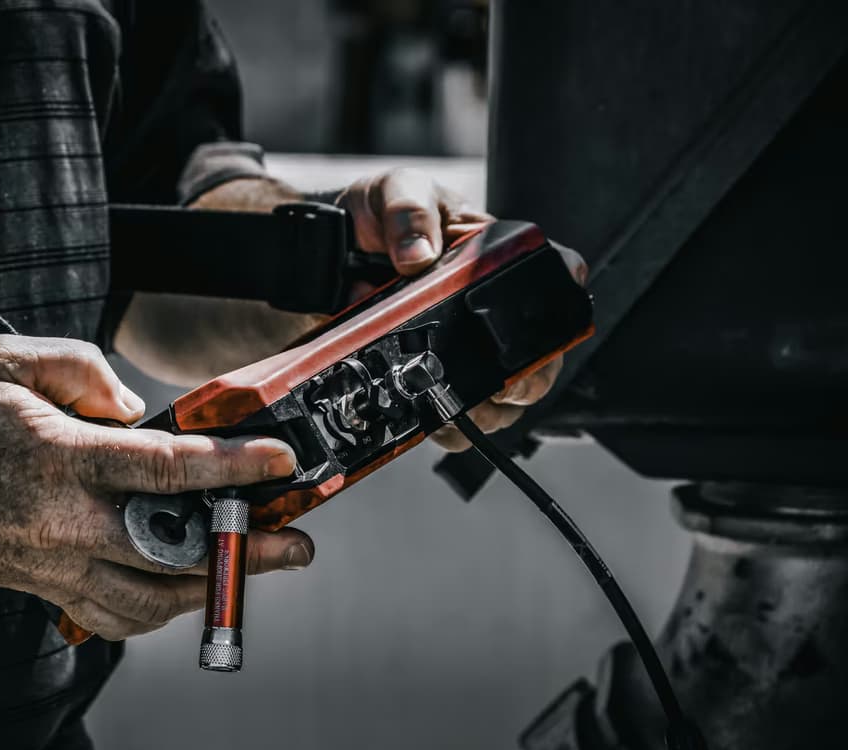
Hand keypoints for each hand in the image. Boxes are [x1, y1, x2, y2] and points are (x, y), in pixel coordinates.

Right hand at [0, 335, 314, 639]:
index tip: (279, 460)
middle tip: (294, 542)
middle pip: (173, 551)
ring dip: (210, 587)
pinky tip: (183, 587)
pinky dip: (159, 608)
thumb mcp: (7, 360)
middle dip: (244, 550)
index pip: (164, 468)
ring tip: (251, 566)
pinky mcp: (44, 588)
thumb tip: (135, 409)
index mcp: (59, 460)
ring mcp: (53, 566)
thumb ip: (83, 370)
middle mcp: (61, 524)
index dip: (231, 466)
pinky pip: (114, 615)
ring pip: (150, 600)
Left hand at [335, 168, 587, 450]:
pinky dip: (441, 424)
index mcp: (492, 255)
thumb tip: (418, 256)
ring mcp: (458, 345)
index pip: (553, 275)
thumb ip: (409, 210)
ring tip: (460, 408)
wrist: (318, 249)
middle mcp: (485, 305)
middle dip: (529, 379)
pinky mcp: (425, 375)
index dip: (564, 298)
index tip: (550, 319)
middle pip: (537, 355)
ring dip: (486, 410)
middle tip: (505, 388)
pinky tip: (427, 419)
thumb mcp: (394, 191)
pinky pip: (449, 416)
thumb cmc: (371, 213)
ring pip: (498, 397)